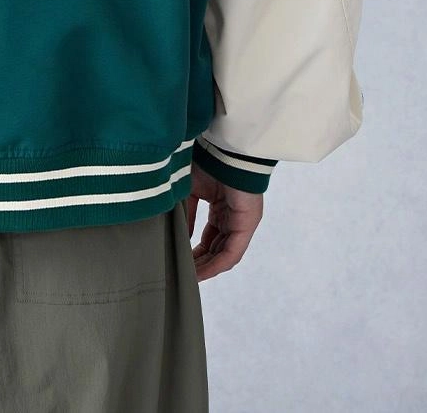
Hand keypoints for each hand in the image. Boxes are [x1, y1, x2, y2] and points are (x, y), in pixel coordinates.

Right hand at [184, 161, 263, 280]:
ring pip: (224, 253)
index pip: (209, 237)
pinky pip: (232, 252)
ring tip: (190, 277)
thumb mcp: (189, 191)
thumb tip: (179, 237)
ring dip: (207, 266)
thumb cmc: (206, 162)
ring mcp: (242, 222)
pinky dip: (217, 264)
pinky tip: (202, 272)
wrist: (223, 149)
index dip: (194, 250)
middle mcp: (233, 217)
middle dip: (200, 262)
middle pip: (216, 248)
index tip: (179, 260)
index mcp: (221, 206)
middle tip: (183, 272)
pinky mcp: (247, 225)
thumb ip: (185, 214)